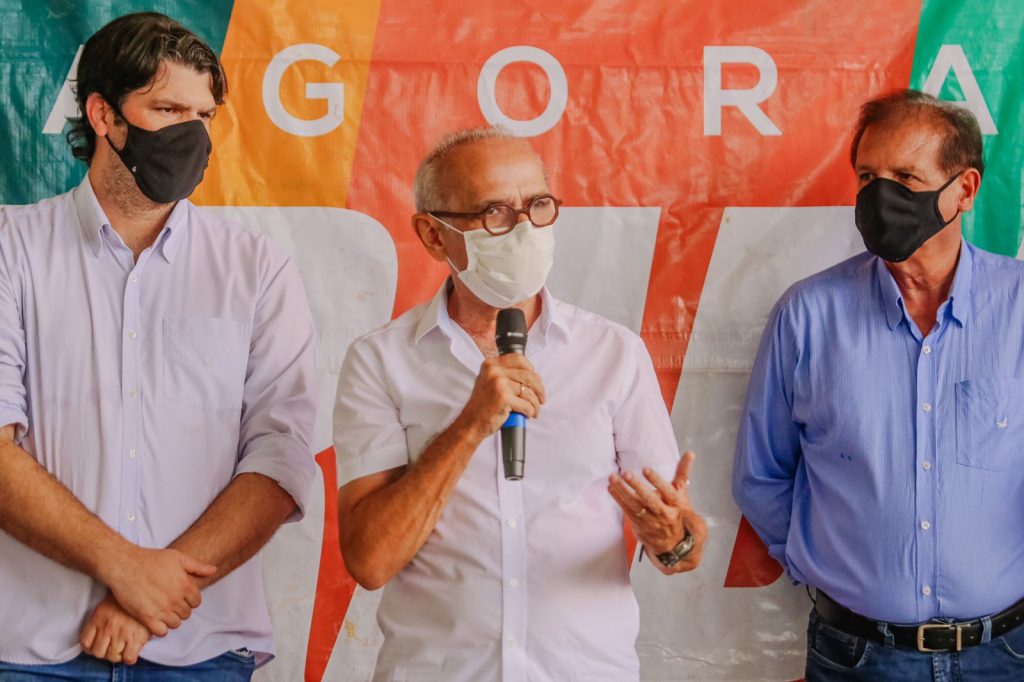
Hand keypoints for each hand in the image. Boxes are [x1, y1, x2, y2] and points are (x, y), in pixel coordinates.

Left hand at [80, 593, 150, 663]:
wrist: (149, 586)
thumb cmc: (129, 595)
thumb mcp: (109, 602)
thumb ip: (100, 618)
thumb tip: (97, 633)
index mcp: (99, 617)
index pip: (85, 643)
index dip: (90, 648)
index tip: (96, 646)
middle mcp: (108, 626)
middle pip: (98, 652)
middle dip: (104, 652)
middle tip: (111, 648)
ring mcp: (122, 633)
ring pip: (112, 657)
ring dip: (117, 656)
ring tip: (123, 649)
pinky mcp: (137, 638)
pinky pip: (128, 658)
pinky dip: (130, 658)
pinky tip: (132, 650)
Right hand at [101, 547, 215, 635]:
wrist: (125, 565)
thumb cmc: (150, 559)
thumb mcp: (177, 557)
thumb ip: (197, 566)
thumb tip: (213, 570)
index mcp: (184, 585)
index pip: (197, 602)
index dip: (190, 600)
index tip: (182, 596)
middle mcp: (175, 599)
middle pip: (186, 614)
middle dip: (181, 609)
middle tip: (171, 603)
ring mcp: (161, 610)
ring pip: (176, 623)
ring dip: (172, 619)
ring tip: (164, 611)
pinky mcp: (146, 617)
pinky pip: (161, 632)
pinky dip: (161, 629)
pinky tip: (156, 620)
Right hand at [457, 354, 545, 438]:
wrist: (471, 423)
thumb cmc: (481, 406)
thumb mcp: (488, 381)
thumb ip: (504, 374)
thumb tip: (529, 374)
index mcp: (491, 364)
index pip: (519, 359)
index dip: (531, 369)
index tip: (535, 380)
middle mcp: (494, 371)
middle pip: (528, 375)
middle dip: (539, 389)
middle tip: (541, 398)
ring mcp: (498, 383)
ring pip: (529, 391)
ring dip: (536, 403)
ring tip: (534, 410)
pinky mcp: (504, 398)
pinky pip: (527, 404)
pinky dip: (530, 412)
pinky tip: (527, 415)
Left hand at [608, 451, 706, 572]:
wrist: (676, 543)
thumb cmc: (677, 511)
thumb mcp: (682, 493)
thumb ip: (683, 472)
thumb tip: (690, 453)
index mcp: (676, 504)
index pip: (667, 491)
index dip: (656, 480)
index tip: (645, 469)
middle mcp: (664, 514)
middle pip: (650, 500)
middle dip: (637, 487)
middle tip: (626, 473)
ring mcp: (651, 522)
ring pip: (635, 506)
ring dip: (622, 492)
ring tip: (613, 478)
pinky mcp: (640, 526)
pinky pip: (628, 511)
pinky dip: (619, 499)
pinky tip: (611, 488)